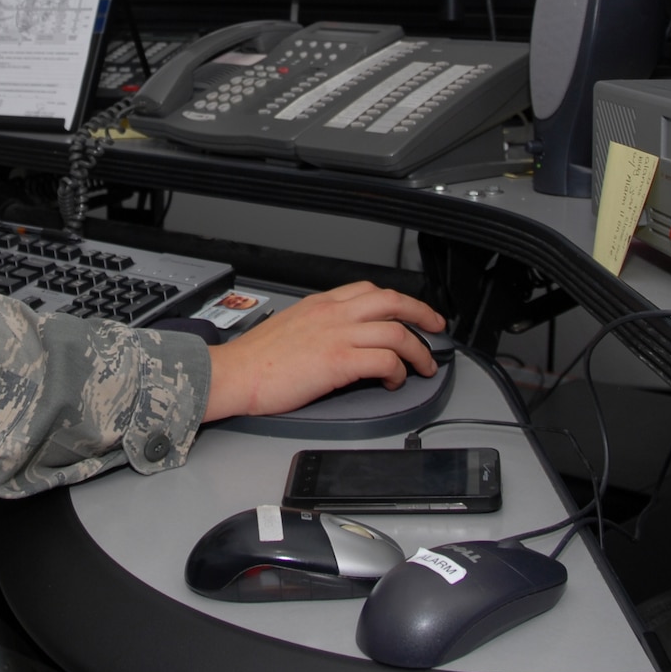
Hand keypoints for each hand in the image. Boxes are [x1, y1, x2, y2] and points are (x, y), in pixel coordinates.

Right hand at [202, 282, 445, 421]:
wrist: (234, 374)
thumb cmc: (255, 359)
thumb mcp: (291, 327)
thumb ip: (319, 326)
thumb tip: (340, 339)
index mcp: (321, 304)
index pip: (370, 290)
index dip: (398, 300)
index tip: (410, 312)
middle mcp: (332, 314)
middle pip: (392, 301)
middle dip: (422, 314)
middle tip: (436, 328)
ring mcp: (337, 335)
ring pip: (396, 331)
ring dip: (417, 350)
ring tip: (422, 366)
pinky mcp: (338, 362)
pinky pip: (385, 360)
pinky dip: (398, 371)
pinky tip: (394, 381)